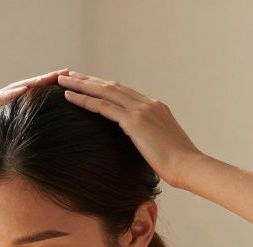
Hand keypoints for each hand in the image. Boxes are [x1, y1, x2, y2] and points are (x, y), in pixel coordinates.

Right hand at [0, 68, 68, 184]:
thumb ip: (19, 156)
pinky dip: (9, 95)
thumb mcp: (2, 161)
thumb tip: (47, 167)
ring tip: (50, 77)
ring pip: (11, 92)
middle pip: (24, 92)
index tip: (72, 89)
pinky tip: (24, 90)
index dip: (49, 95)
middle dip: (45, 82)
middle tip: (69, 74)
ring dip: (31, 84)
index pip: (30, 103)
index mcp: (2, 118)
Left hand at [57, 70, 205, 188]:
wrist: (189, 167)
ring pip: (105, 91)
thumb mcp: (162, 147)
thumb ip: (149, 140)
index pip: (124, 92)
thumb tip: (140, 147)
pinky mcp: (134, 121)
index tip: (89, 83)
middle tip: (69, 74)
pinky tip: (69, 96)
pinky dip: (84, 99)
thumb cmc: (178, 165)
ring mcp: (141, 110)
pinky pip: (103, 106)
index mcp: (156, 108)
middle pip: (112, 85)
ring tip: (62, 79)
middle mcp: (148, 104)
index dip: (104, 86)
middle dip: (89, 79)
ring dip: (81, 84)